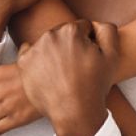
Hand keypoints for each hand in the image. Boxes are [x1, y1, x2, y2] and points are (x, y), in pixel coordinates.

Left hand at [18, 19, 118, 135]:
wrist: (74, 112)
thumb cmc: (94, 86)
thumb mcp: (112, 56)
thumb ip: (107, 30)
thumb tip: (95, 24)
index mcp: (71, 31)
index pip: (82, 27)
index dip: (88, 42)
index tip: (88, 57)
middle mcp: (50, 35)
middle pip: (63, 33)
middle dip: (70, 45)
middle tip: (76, 67)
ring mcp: (35, 48)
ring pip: (48, 42)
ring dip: (54, 51)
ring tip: (62, 72)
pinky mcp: (23, 62)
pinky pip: (29, 51)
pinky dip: (37, 58)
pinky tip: (47, 71)